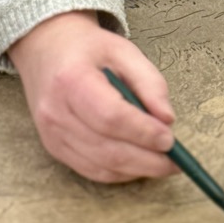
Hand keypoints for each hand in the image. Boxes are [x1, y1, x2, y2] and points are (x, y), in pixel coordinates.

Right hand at [8, 10, 177, 182]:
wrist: (48, 50)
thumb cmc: (89, 49)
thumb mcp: (124, 50)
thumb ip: (149, 82)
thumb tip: (167, 119)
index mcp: (72, 80)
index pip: (110, 116)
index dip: (142, 132)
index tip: (169, 138)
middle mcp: (56, 112)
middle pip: (106, 148)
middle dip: (146, 159)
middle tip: (175, 161)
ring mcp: (52, 134)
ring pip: (100, 166)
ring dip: (136, 169)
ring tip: (164, 164)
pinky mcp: (55, 148)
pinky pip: (91, 170)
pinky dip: (120, 173)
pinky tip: (139, 164)